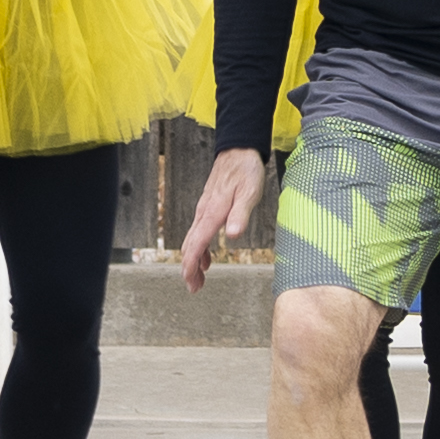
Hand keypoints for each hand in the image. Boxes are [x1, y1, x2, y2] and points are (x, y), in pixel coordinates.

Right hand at [180, 147, 266, 281]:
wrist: (238, 150)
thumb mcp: (249, 193)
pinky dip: (200, 249)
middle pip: (190, 246)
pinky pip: (199, 232)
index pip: (196, 244)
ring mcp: (204, 210)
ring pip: (193, 240)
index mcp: (212, 213)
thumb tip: (232, 236)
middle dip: (190, 269)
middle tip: (194, 288)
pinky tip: (208, 258)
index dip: (191, 266)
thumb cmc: (245, 171)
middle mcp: (203, 213)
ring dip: (194, 261)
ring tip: (199, 279)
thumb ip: (240, 215)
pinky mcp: (208, 208)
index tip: (191, 282)